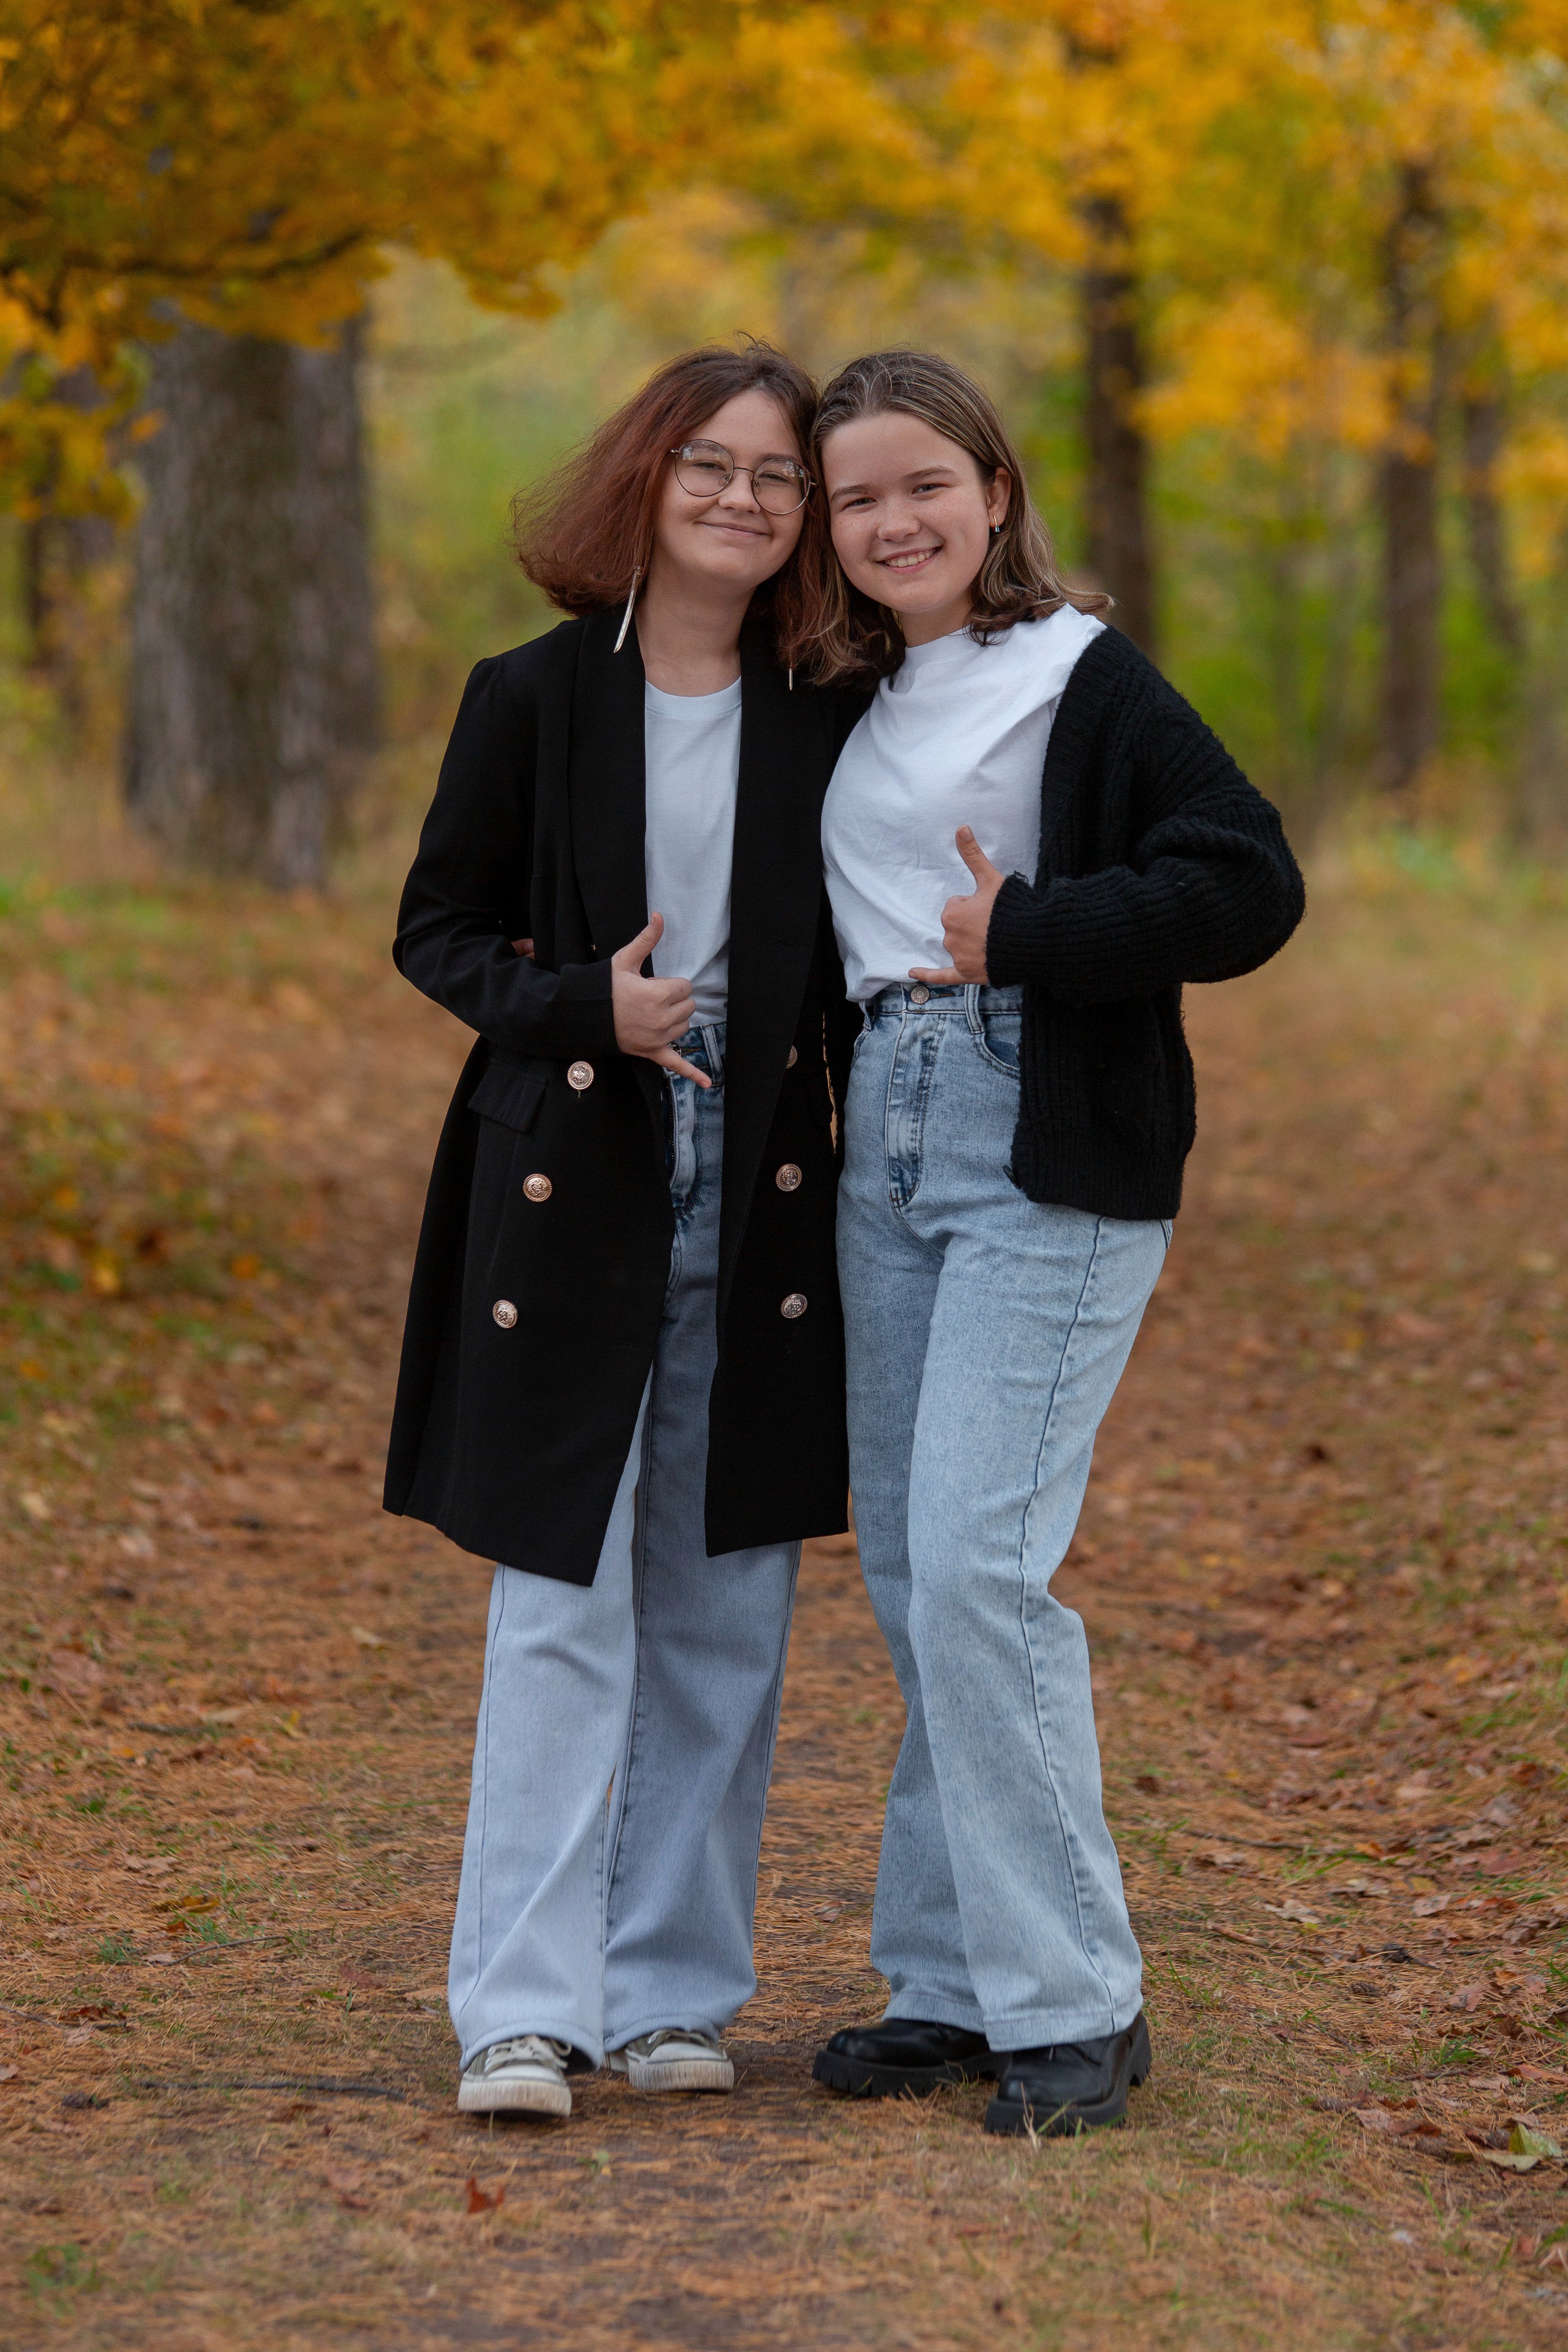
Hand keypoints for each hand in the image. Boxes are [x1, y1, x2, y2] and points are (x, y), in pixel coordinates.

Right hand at [611, 915, 709, 1086]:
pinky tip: (707, 1084)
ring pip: (684, 1027)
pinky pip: (677, 1065)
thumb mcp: (625, 960)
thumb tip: (659, 915)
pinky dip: (693, 1074)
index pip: (686, 987)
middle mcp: (662, 1019)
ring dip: (674, 1020)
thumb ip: (647, 939)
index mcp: (658, 994)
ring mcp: (658, 1038)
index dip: (670, 984)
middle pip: (688, 1007)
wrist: (583, 1014)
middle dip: (674, 1000)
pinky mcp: (652, 1052)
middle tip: (648, 999)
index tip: (652, 984)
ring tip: (649, 1014)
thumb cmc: (603, 986)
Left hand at [910, 826, 1004, 986]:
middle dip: (972, 924)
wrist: (1034, 941)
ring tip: (996, 940)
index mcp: (952, 915)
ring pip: (959, 946)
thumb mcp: (991, 879)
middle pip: (956, 926)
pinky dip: (928, 975)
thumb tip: (961, 827)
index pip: (956, 906)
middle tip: (995, 924)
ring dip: (972, 943)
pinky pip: (942, 976)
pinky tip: (911, 972)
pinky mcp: (967, 975)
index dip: (974, 905)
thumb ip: (973, 855)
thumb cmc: (1012, 909)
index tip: (990, 908)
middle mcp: (950, 938)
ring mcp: (959, 958)